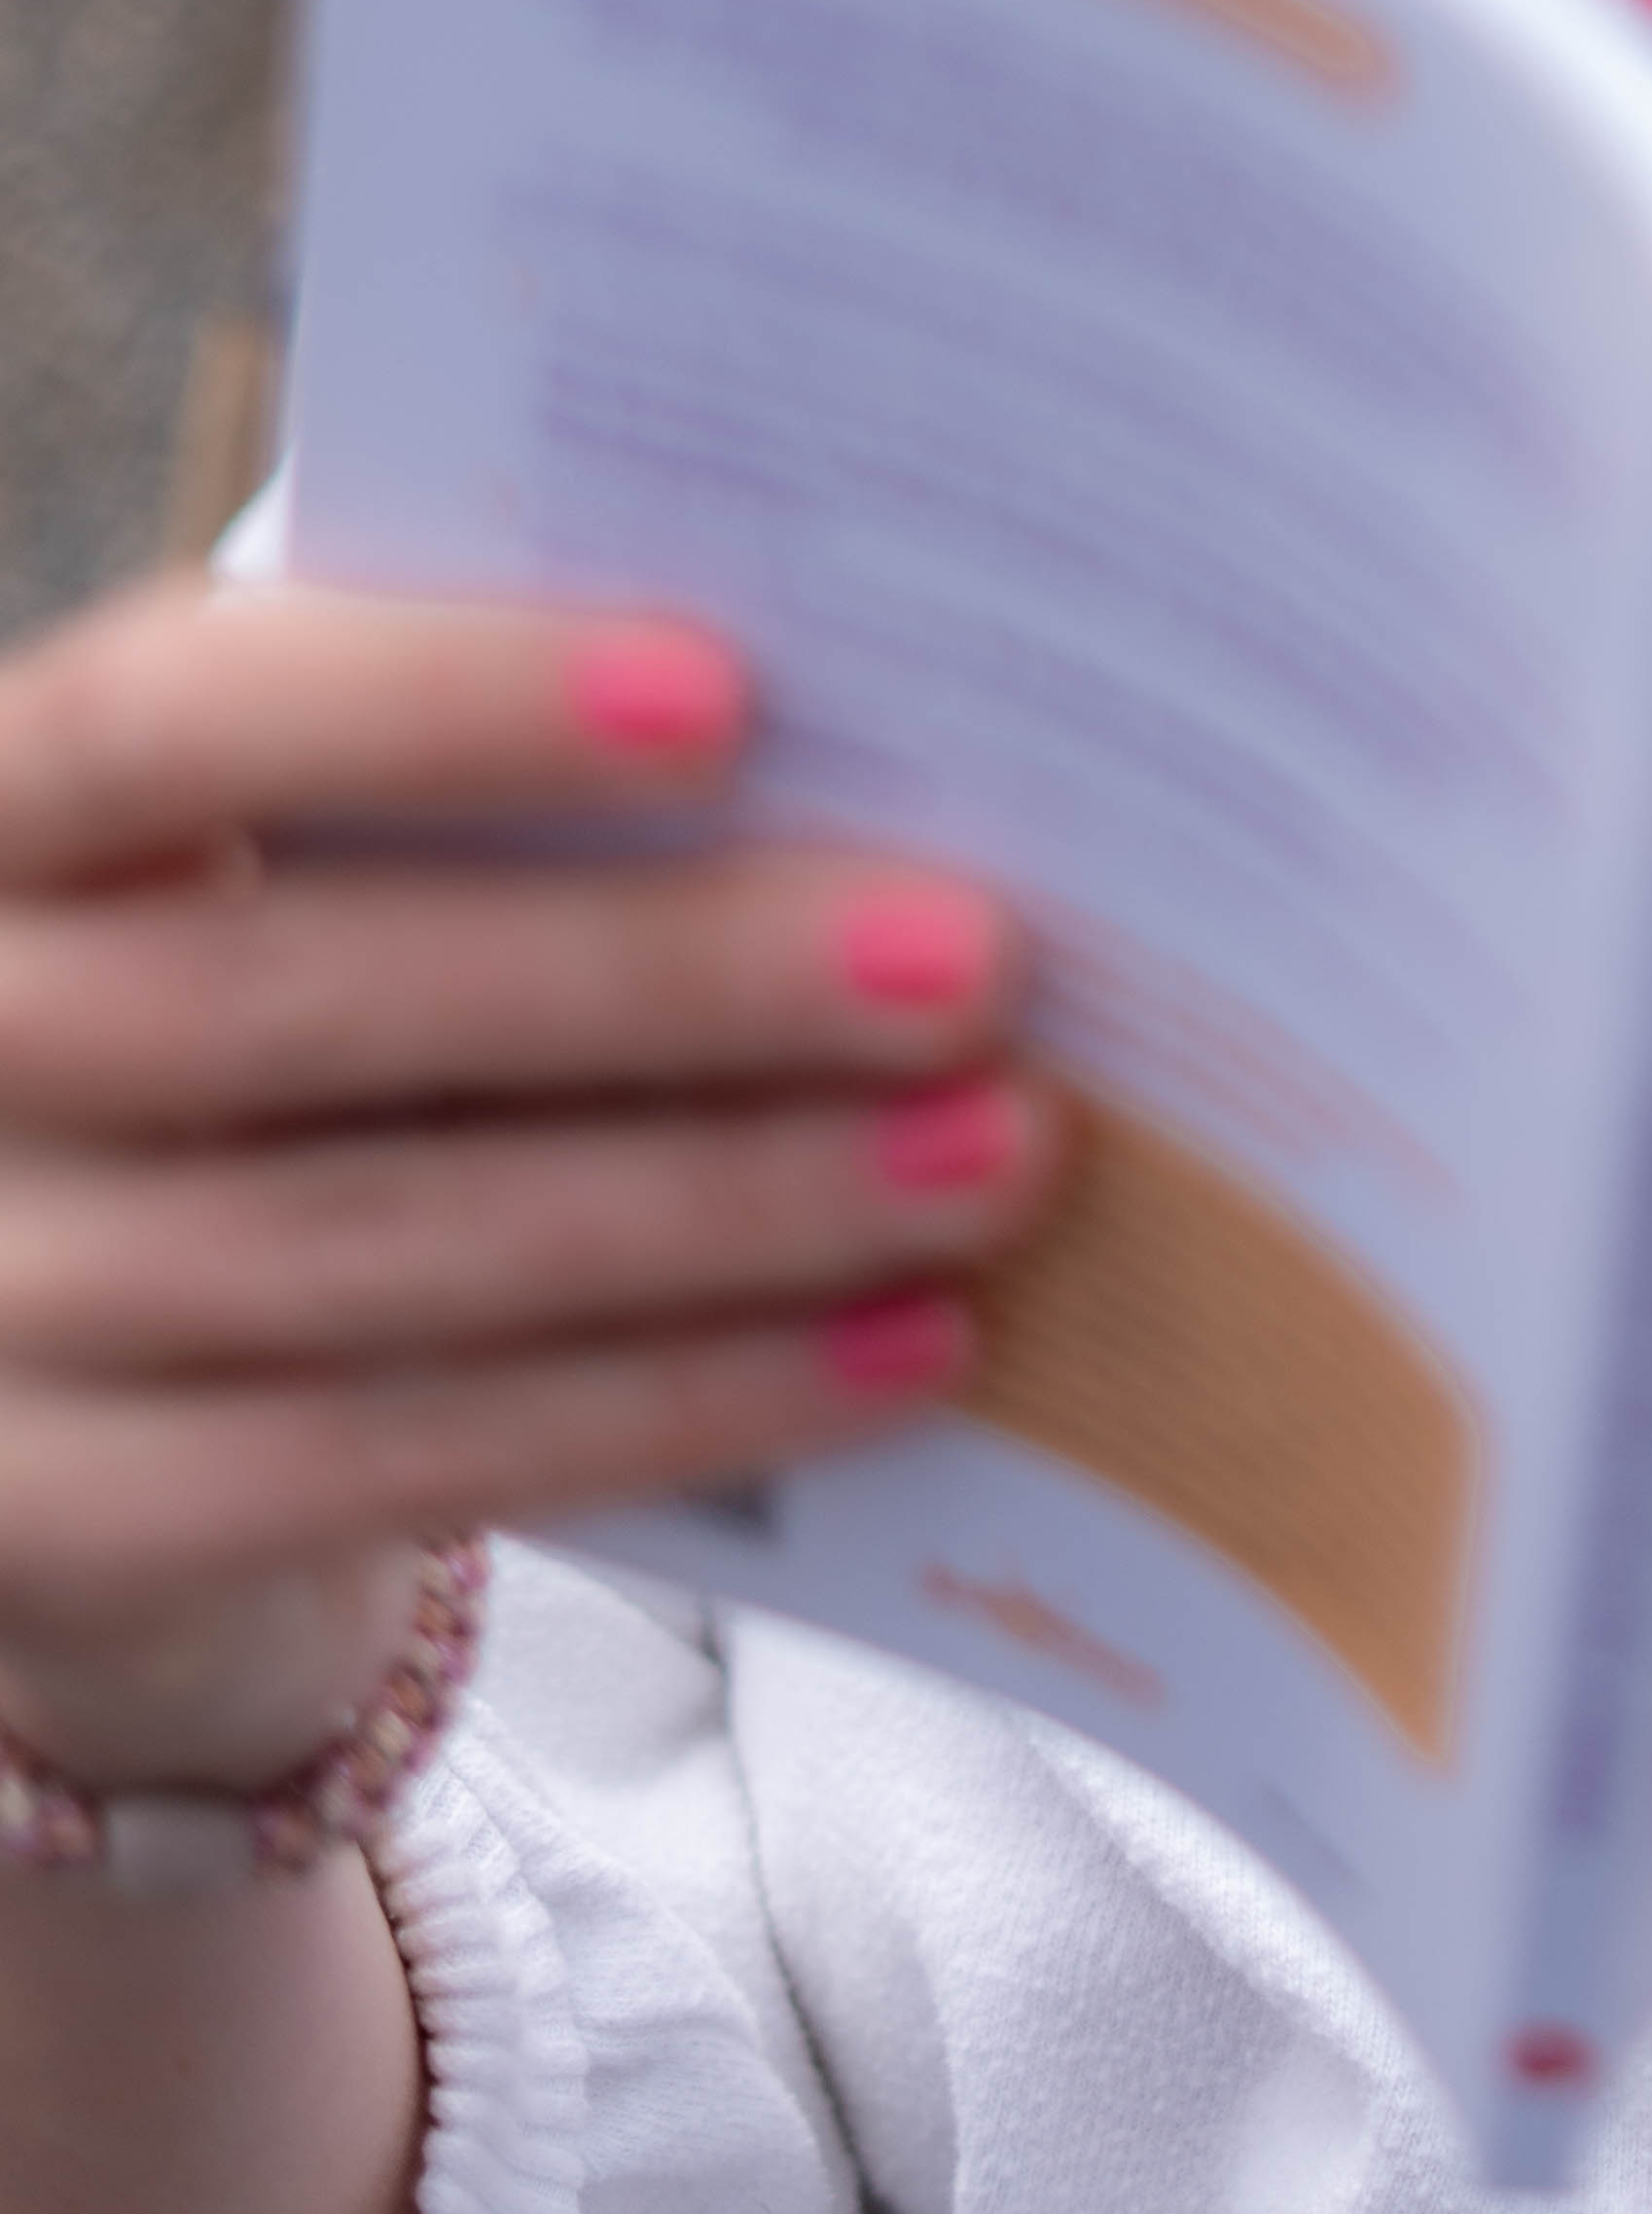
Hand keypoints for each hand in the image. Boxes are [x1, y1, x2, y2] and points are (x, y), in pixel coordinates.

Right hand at [0, 569, 1058, 1802]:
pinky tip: (904, 1347)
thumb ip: (498, 796)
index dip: (434, 700)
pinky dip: (680, 1397)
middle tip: (973, 959)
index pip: (169, 712)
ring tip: (998, 1155)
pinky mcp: (75, 1522)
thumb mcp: (322, 867)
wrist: (90, 1353)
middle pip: (297, 1005)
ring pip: (381, 1256)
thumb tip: (875, 746)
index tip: (729, 692)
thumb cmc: (293, 1008)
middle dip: (662, 981)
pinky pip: (403, 1458)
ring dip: (727, 1208)